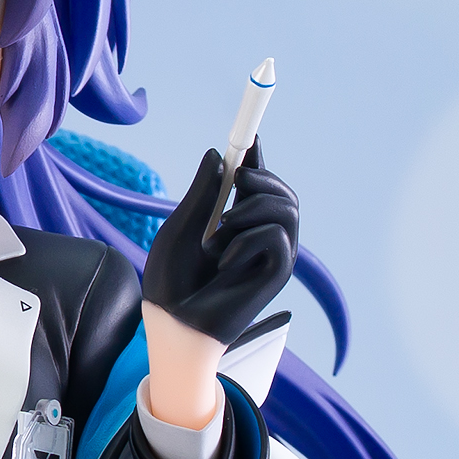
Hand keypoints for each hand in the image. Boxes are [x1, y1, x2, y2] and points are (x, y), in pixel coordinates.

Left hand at [142, 143, 298, 348]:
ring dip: (252, 208)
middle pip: (284, 193)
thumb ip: (202, 191)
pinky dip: (247, 241)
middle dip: (263, 176)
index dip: (256, 159)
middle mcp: (261, 237)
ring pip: (287, 208)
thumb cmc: (171, 280)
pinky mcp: (277, 274)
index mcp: (237, 223)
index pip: (258, 184)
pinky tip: (222, 261)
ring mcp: (272, 256)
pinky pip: (278, 238)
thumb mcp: (182, 226)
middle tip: (236, 180)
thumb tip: (217, 154)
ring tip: (219, 231)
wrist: (171, 321)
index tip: (249, 137)